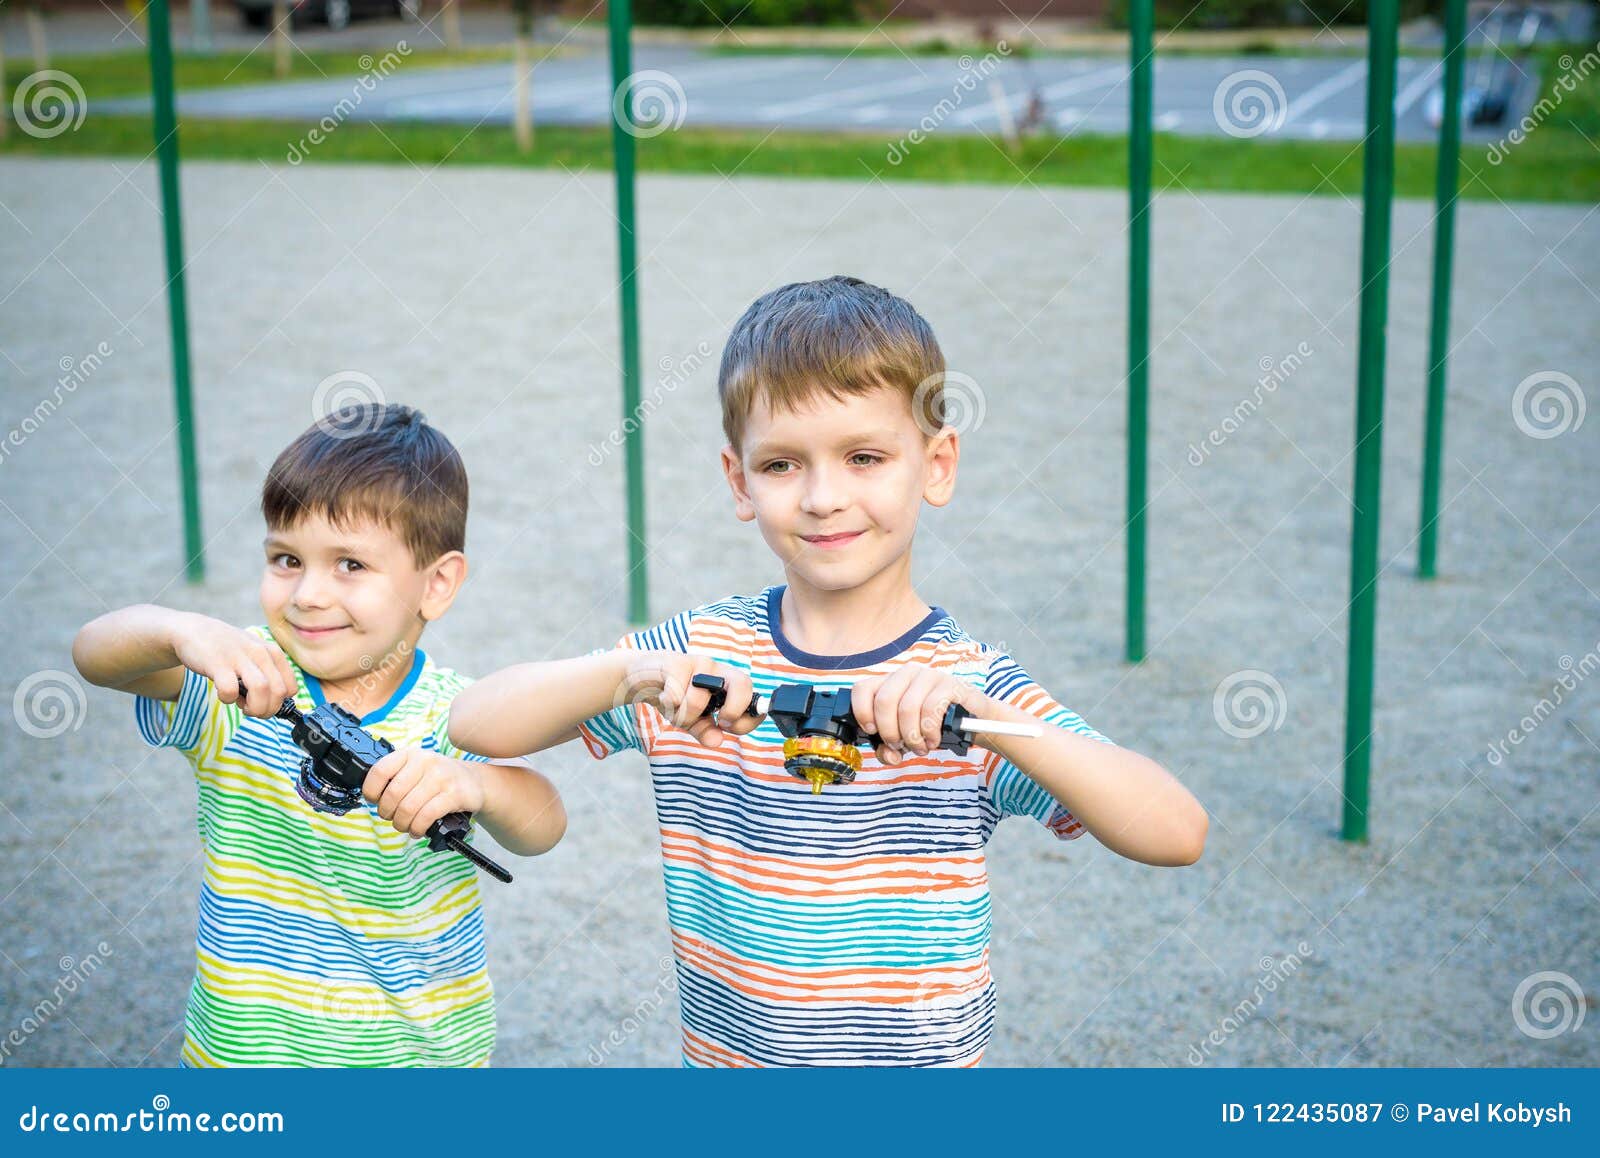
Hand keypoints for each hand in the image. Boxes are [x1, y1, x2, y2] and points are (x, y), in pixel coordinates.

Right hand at [170, 615, 297, 718]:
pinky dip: (228, 699)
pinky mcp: (217, 663)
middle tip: (253, 710)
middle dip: (268, 710)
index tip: (265, 704)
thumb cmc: (227, 649)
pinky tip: (223, 694)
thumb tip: (274, 704)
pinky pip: (230, 689)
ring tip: (242, 706)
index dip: (280, 703)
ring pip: (262, 689)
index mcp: (273, 653)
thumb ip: (268, 674)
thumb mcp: (255, 654)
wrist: (193, 630)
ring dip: (254, 707)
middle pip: (279, 692)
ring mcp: (239, 657)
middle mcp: (260, 653)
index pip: (291, 688)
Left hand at [363, 749, 485, 839]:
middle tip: (393, 818)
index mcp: (410, 754)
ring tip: (405, 826)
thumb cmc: (438, 779)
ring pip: (408, 808)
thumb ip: (395, 777)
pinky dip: (417, 828)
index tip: (375, 801)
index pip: (379, 771)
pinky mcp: (454, 794)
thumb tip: (371, 798)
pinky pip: (426, 816)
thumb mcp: (416, 769)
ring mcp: (441, 777)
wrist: (474, 782)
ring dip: (402, 824)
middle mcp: (425, 761)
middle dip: (387, 813)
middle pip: (392, 795)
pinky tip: (418, 830)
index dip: (371, 791)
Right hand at [617, 651, 761, 748]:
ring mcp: (697, 663)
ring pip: (699, 700)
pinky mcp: (675, 662)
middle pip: (742, 684)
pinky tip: (662, 697)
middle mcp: (716, 670)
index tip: (729, 728)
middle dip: (732, 710)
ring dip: (682, 715)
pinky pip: (675, 694)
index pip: (751, 695)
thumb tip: (717, 741)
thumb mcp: (691, 719)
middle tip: (717, 721)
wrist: (639, 677)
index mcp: (725, 683)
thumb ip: (705, 730)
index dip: (748, 716)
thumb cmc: (672, 697)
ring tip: (674, 708)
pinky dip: (667, 704)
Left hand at [850, 663, 989, 764]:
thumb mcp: (906, 738)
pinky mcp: (950, 684)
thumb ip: (889, 748)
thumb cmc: (934, 725)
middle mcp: (907, 674)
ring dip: (912, 736)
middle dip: (890, 731)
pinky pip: (931, 709)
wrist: (973, 719)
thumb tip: (888, 755)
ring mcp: (929, 676)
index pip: (862, 688)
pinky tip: (933, 740)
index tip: (872, 732)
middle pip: (884, 701)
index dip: (861, 713)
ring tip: (921, 747)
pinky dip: (929, 732)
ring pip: (907, 707)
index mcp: (890, 682)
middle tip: (901, 746)